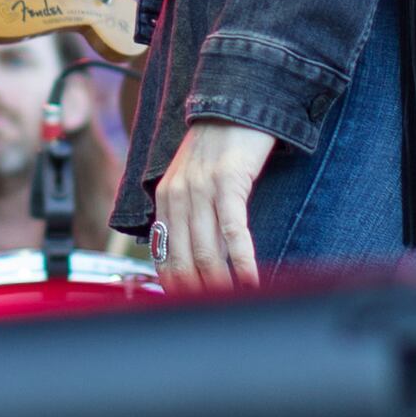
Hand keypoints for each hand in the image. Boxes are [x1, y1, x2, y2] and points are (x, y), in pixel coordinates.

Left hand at [152, 119, 277, 294]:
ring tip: (234, 303)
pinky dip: (243, 262)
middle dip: (197, 292)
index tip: (188, 308)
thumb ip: (187, 213)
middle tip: (212, 314)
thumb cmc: (219, 146)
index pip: (162, 255)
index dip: (174, 287)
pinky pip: (234, 233)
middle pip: (182, 260)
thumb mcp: (192, 179)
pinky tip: (253, 280)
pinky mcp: (229, 183)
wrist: (237, 102)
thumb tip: (196, 258)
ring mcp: (202, 189)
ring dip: (221, 284)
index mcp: (164, 198)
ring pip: (206, 251)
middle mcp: (177, 195)